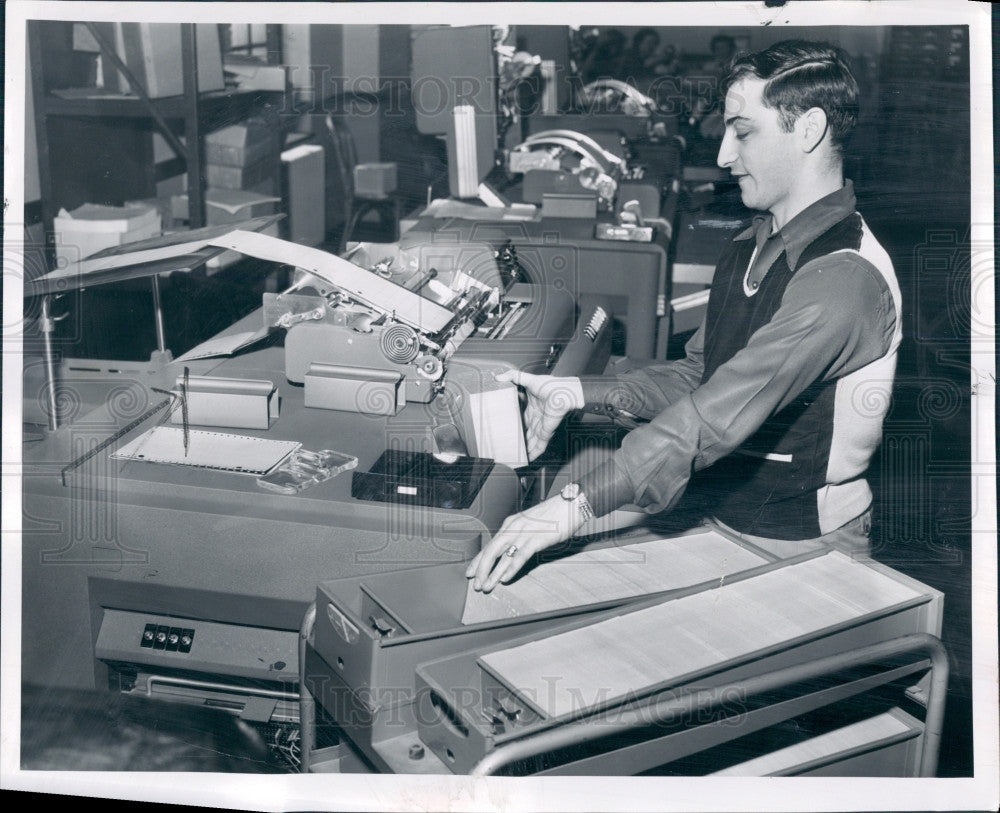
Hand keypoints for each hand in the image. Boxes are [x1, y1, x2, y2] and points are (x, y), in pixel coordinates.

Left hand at [465, 495, 587, 592]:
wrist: (572, 503)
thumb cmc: (554, 514)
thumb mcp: (531, 524)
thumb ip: (520, 536)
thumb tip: (512, 552)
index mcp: (510, 524)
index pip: (489, 544)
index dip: (478, 560)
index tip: (471, 572)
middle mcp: (513, 527)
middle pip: (491, 551)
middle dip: (481, 569)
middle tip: (476, 584)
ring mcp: (524, 533)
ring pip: (502, 556)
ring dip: (493, 574)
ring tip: (486, 587)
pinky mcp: (537, 539)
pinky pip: (520, 556)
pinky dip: (511, 568)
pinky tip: (504, 579)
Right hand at [495, 370, 583, 460]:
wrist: (563, 393)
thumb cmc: (551, 385)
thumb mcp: (528, 379)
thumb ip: (513, 377)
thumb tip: (498, 377)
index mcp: (531, 407)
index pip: (520, 416)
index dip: (512, 422)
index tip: (503, 427)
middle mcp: (535, 418)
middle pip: (524, 431)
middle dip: (517, 438)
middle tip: (506, 444)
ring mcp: (540, 427)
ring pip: (530, 442)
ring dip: (523, 449)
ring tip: (513, 456)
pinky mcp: (545, 434)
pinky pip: (538, 447)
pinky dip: (532, 454)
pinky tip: (526, 460)